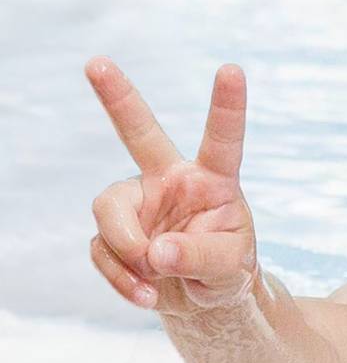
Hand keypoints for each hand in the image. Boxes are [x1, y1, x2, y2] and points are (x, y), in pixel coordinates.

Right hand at [86, 59, 257, 314]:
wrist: (202, 299)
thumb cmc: (227, 270)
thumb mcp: (230, 268)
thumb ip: (200, 257)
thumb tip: (155, 252)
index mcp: (213, 180)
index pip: (221, 139)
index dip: (226, 107)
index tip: (232, 69)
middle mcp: (170, 180)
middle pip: (138, 133)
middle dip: (117, 98)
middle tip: (97, 63)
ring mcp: (137, 203)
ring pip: (109, 211)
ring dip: (128, 251)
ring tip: (155, 278)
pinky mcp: (112, 232)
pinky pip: (103, 250)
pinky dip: (122, 279)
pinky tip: (146, 294)